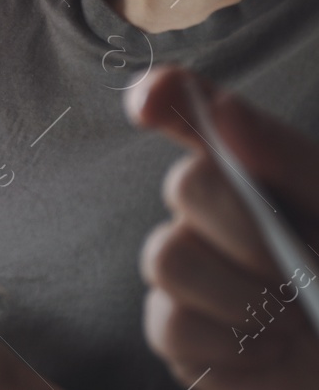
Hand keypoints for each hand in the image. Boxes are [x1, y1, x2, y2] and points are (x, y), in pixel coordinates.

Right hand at [128, 66, 318, 388]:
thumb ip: (285, 158)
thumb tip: (222, 110)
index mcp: (255, 168)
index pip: (192, 109)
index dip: (164, 97)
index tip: (151, 106)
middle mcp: (211, 210)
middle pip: (184, 186)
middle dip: (246, 230)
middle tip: (296, 269)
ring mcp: (189, 269)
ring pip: (168, 259)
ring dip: (239, 296)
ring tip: (290, 320)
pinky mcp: (178, 330)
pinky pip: (171, 324)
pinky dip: (231, 345)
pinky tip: (268, 349)